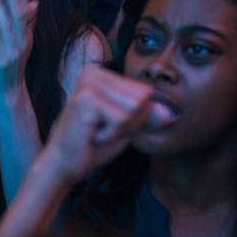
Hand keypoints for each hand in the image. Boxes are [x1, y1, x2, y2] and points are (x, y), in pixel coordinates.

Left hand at [0, 0, 37, 94]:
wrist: (10, 90)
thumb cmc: (12, 64)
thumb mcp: (23, 42)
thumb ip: (27, 23)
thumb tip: (34, 2)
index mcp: (28, 37)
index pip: (27, 12)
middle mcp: (23, 42)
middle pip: (18, 15)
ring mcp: (13, 51)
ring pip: (5, 24)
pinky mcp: (1, 59)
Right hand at [39, 65, 170, 184]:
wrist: (64, 164)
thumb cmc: (93, 144)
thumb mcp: (127, 127)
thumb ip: (148, 117)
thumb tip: (172, 115)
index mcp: (103, 73)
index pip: (146, 92)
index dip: (137, 116)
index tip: (110, 123)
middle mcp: (95, 72)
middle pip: (142, 98)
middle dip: (130, 122)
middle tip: (103, 129)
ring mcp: (89, 84)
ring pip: (134, 108)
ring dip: (121, 128)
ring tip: (98, 131)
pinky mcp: (86, 100)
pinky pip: (121, 120)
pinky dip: (111, 134)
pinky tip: (92, 134)